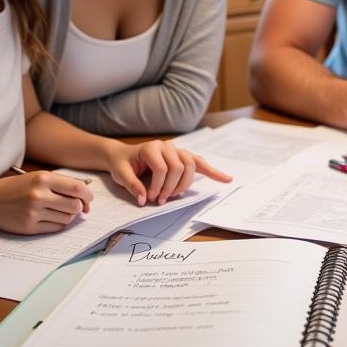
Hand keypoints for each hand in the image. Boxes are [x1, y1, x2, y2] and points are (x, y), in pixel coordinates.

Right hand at [0, 170, 93, 234]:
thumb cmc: (16, 187)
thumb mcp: (37, 177)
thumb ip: (60, 184)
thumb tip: (84, 195)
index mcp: (43, 179)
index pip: (77, 188)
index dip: (88, 195)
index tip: (89, 199)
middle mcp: (39, 195)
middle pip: (74, 205)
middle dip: (80, 207)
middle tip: (79, 208)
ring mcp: (34, 212)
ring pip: (67, 218)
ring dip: (68, 216)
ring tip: (59, 211)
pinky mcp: (29, 227)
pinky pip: (55, 228)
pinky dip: (59, 224)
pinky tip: (51, 218)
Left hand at [108, 140, 232, 205]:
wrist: (123, 155)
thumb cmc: (122, 164)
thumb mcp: (121, 174)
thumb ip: (132, 186)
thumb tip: (143, 200)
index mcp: (151, 147)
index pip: (162, 168)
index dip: (158, 186)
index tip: (150, 198)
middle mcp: (166, 145)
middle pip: (179, 167)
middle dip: (172, 187)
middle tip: (161, 200)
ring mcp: (176, 149)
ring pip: (191, 165)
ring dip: (185, 184)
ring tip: (174, 196)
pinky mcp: (182, 156)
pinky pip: (200, 163)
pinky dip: (212, 171)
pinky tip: (225, 179)